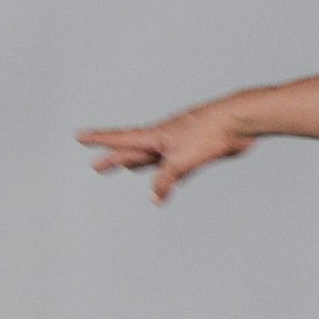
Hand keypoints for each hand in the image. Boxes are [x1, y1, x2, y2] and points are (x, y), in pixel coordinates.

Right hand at [78, 103, 253, 202]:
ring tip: (125, 167)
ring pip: (154, 157)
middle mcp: (164, 138)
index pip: (119, 138)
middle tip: (96, 166)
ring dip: (139, 163)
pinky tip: (167, 180)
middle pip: (133, 151)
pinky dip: (168, 174)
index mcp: (155, 135)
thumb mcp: (181, 160)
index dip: (98, 139)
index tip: (78, 136)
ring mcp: (180, 144)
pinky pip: (177, 166)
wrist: (239, 121)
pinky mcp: (198, 151)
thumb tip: (155, 198)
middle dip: (114, 158)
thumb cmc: (209, 133)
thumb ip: (166, 179)